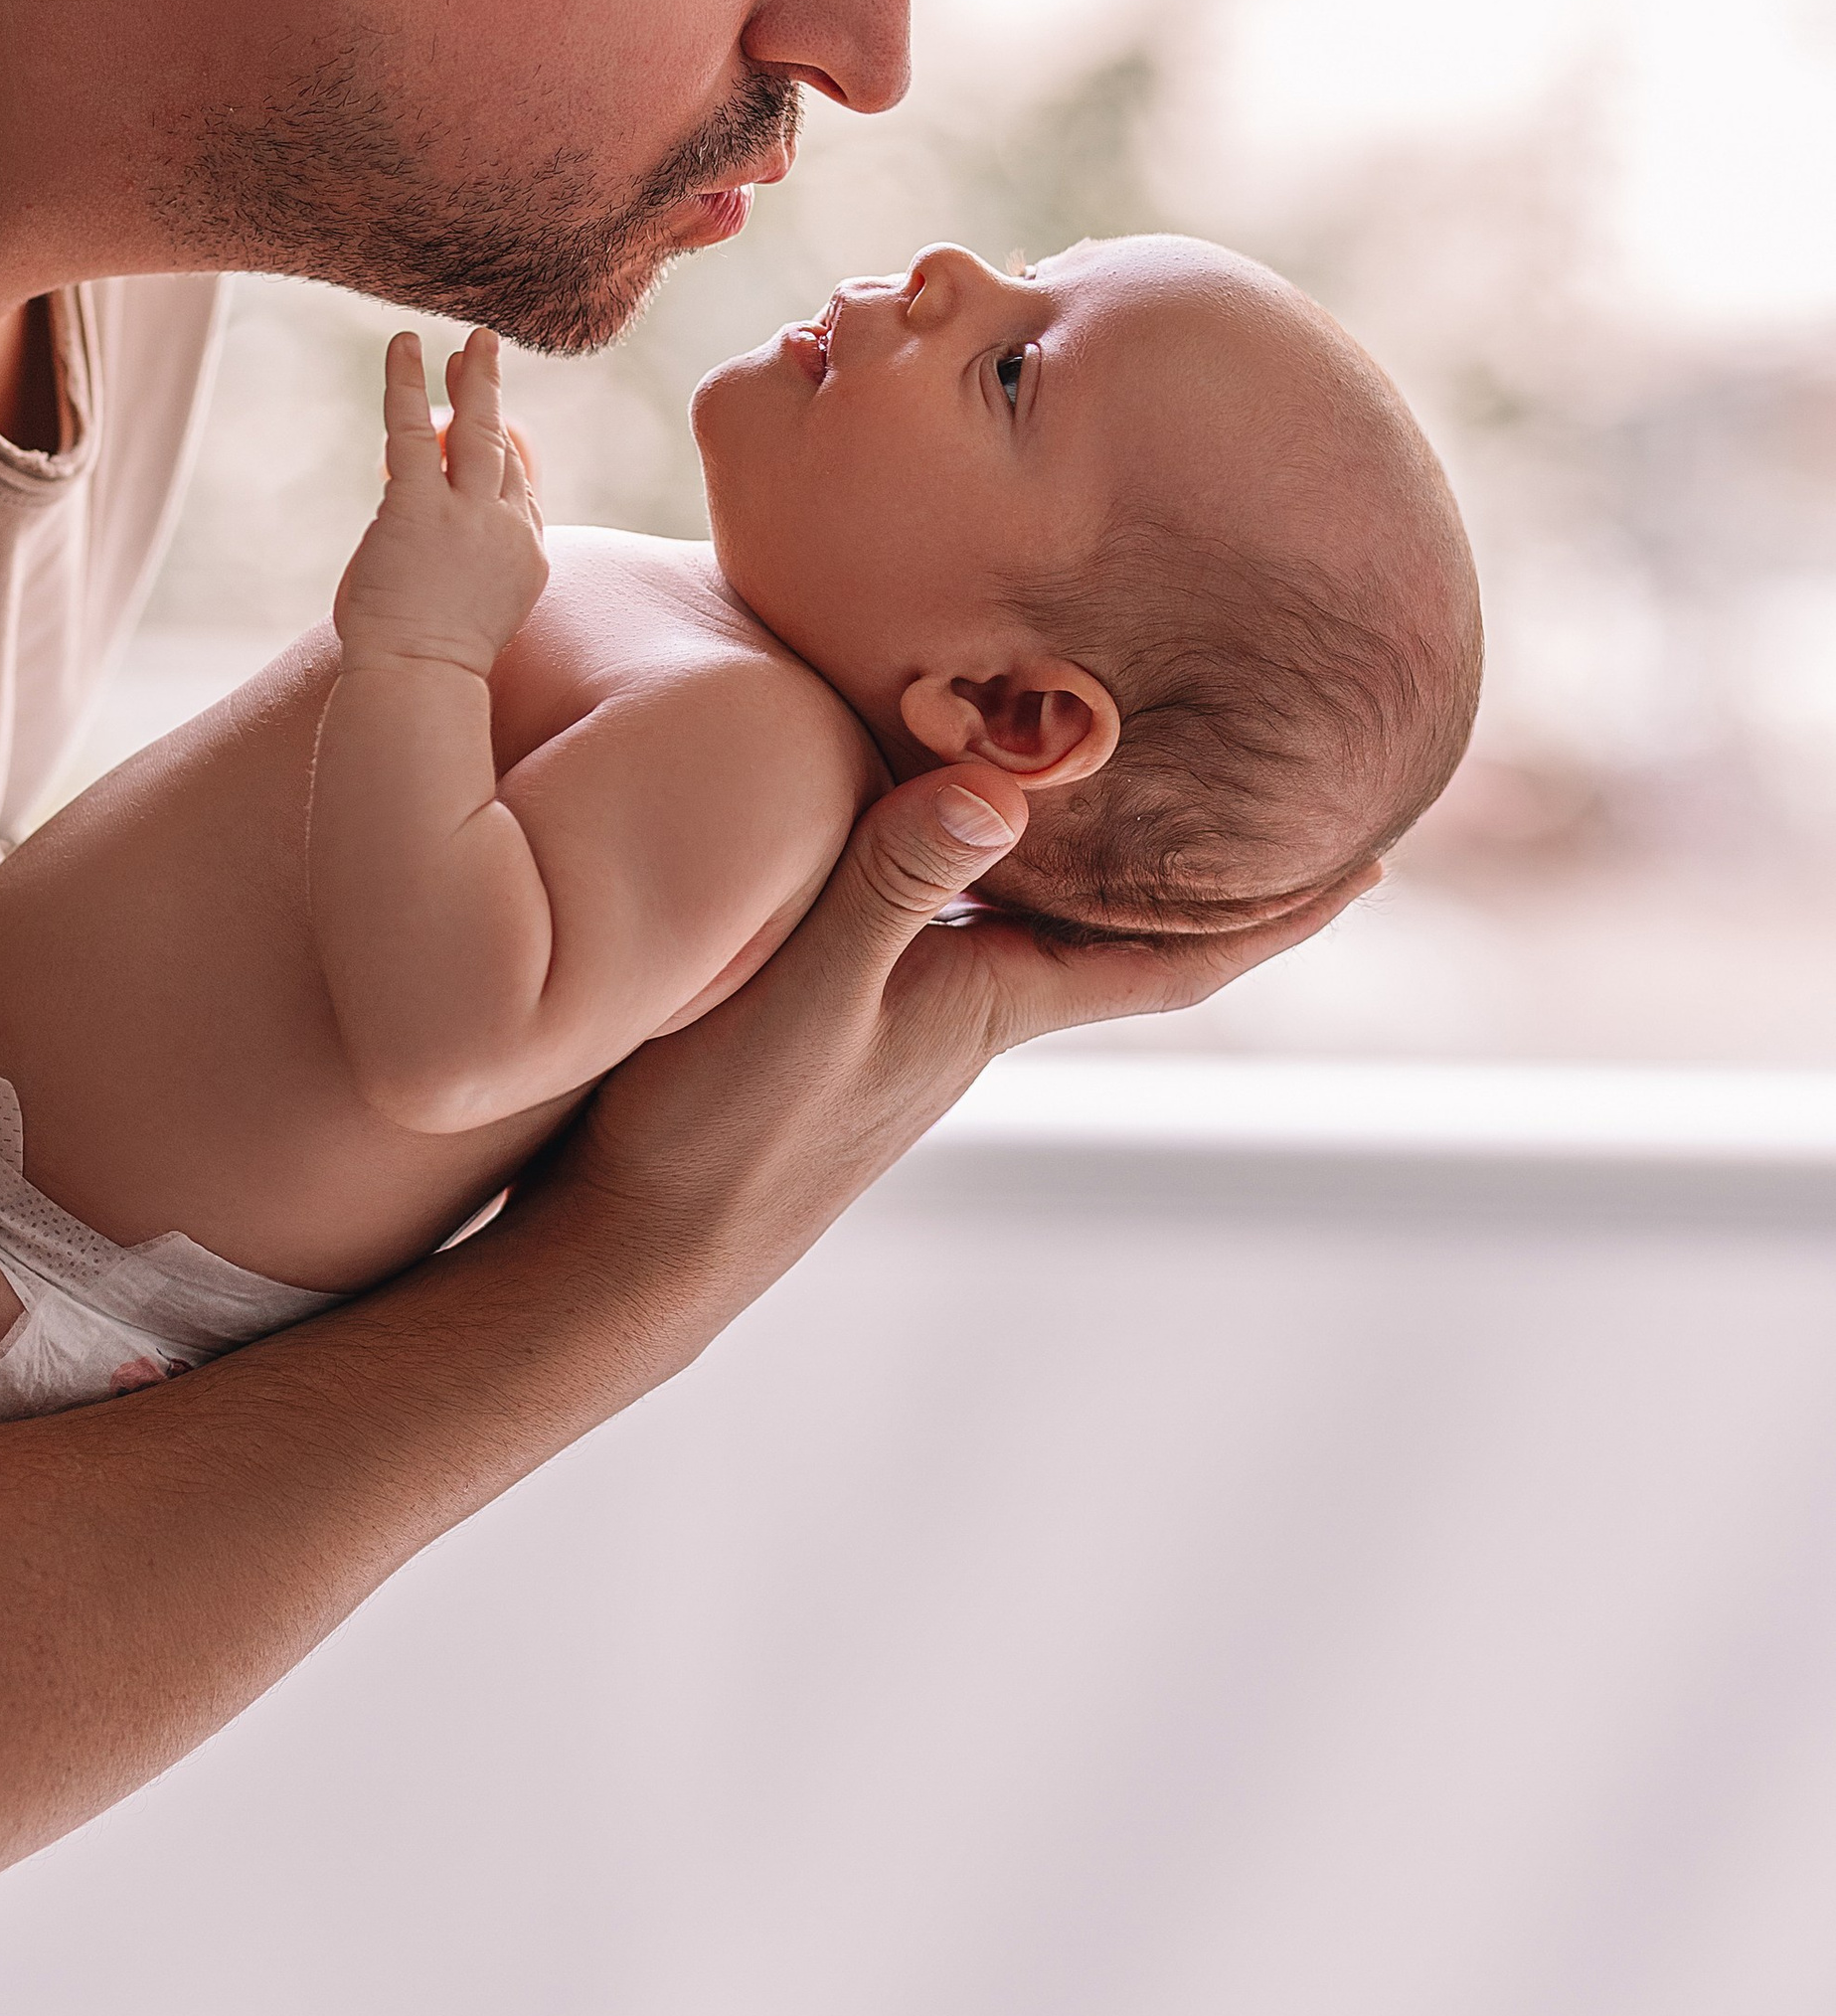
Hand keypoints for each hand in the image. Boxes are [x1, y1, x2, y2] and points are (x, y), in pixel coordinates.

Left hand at [332, 330, 547, 678]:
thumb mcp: (470, 615)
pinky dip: (407, 383)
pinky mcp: (419, 507)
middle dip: (496, 398)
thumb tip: (436, 543)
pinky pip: (414, 429)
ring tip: (464, 342)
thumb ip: (467, 569)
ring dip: (473, 380)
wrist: (419, 682)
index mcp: (525, 557)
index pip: (518, 490)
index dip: (500, 457)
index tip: (488, 429)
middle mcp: (508, 529)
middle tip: (484, 352)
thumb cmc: (431, 666)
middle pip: (507, 450)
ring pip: (476, 431)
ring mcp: (467, 515)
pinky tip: (404, 347)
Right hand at [555, 765, 1375, 1285]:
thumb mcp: (808, 994)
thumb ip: (893, 884)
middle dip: (1202, 863)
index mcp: (1000, 1003)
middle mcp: (976, 1006)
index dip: (1276, 914)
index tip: (1372, 863)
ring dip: (1096, 854)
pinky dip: (982, 854)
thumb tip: (1000, 788)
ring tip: (1136, 768)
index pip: (1177, 960)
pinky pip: (953, 911)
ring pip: (1038, 914)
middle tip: (1275, 778)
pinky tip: (947, 805)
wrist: (642, 1246)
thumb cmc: (727, 1131)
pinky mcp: (845, 1008)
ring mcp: (912, 1013)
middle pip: (1124, 925)